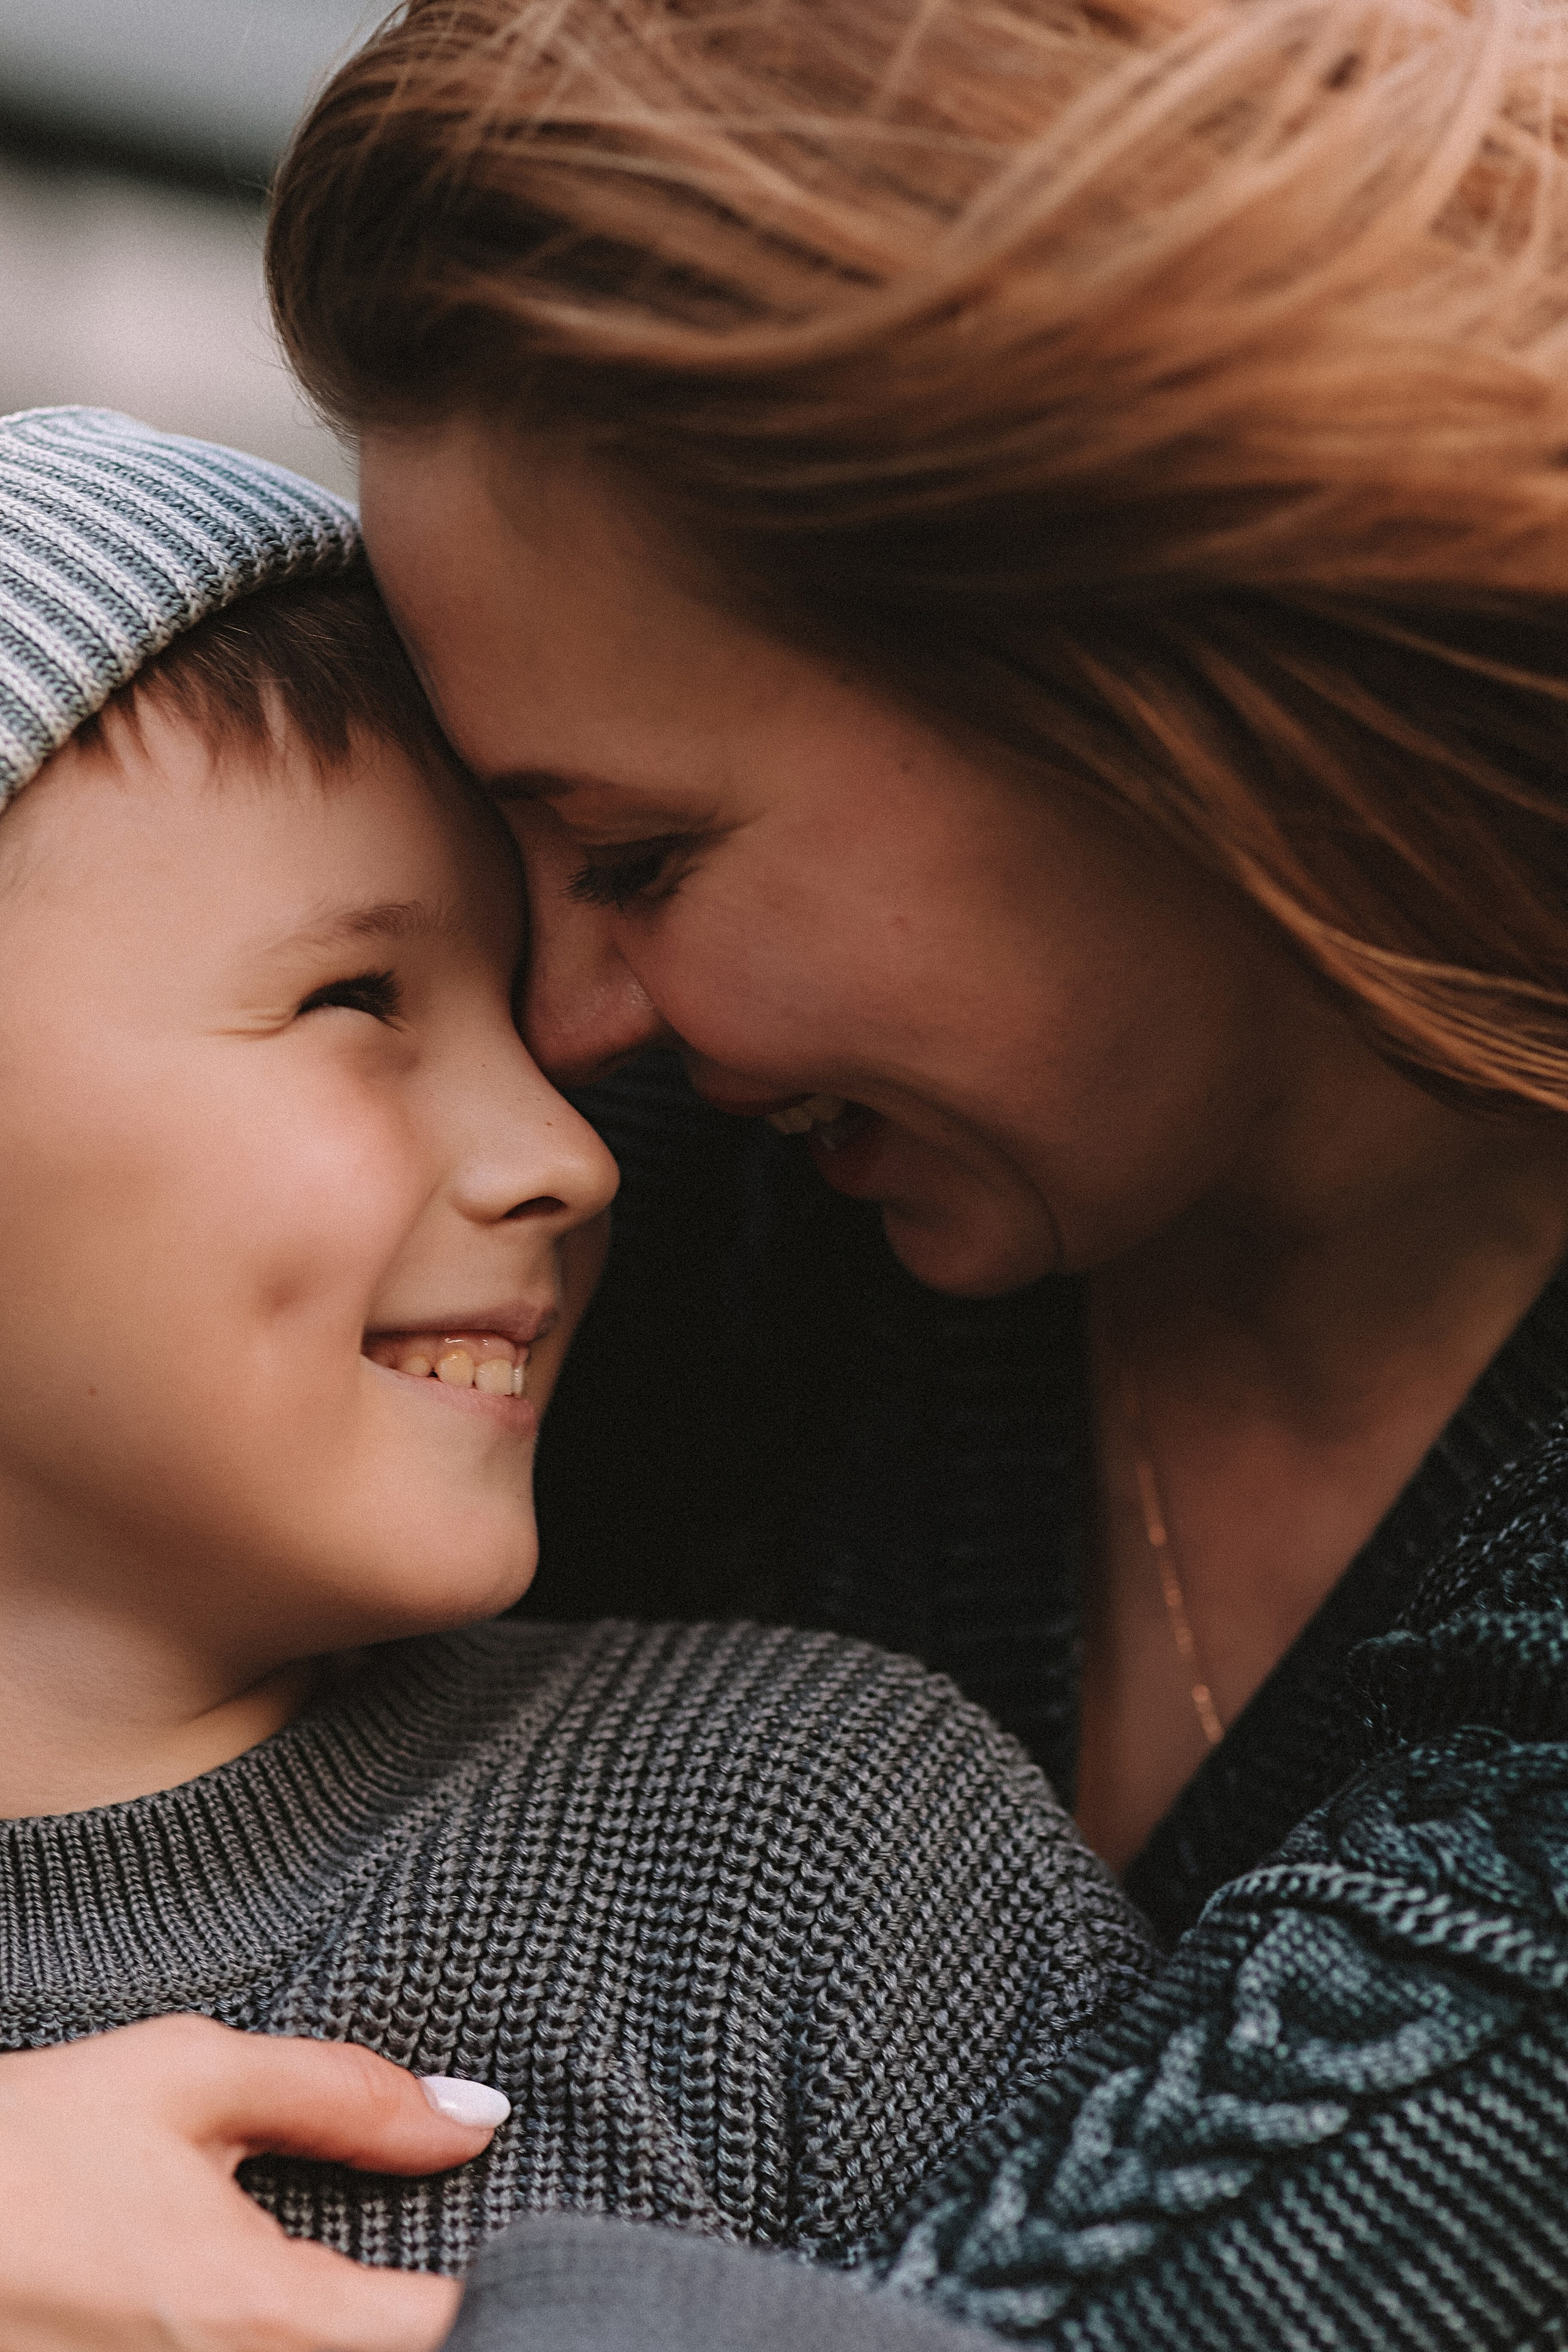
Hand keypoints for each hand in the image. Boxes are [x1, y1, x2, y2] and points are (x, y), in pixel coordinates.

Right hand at [0, 2016, 499, 2351]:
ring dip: (351, 2326)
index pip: (442, 2337)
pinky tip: (291, 2298)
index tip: (521, 2237)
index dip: (506, 2287)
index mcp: (257, 2321)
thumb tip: (473, 2117)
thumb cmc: (31, 2143)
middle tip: (437, 2245)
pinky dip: (290, 2338)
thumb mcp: (191, 2079)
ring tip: (364, 2269)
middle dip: (424, 2313)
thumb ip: (345, 2096)